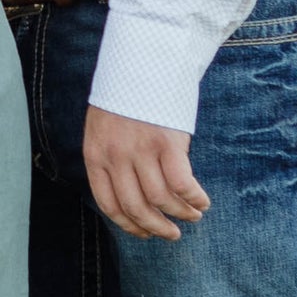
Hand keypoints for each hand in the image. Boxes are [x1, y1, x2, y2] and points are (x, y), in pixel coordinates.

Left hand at [82, 108, 210, 239]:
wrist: (140, 62)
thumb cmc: (125, 98)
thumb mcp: (104, 129)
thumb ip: (112, 158)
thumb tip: (132, 193)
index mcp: (95, 154)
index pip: (108, 203)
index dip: (129, 225)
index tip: (144, 233)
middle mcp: (115, 156)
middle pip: (136, 207)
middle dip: (156, 227)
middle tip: (172, 234)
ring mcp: (141, 149)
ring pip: (161, 199)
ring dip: (180, 214)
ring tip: (192, 216)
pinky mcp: (167, 142)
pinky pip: (182, 183)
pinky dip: (194, 198)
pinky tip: (201, 201)